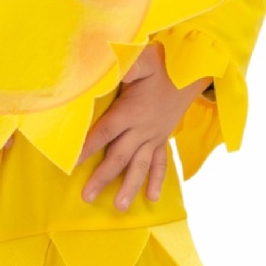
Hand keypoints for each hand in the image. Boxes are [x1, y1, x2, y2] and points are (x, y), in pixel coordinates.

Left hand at [78, 43, 207, 210]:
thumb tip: (110, 66)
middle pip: (119, 156)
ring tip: (119, 207)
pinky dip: (156, 180)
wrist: (193, 70)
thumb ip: (126, 64)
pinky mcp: (162, 138)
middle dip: (103, 177)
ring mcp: (154, 136)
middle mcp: (142, 128)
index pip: (105, 132)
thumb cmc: (163, 63)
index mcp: (131, 110)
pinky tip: (152, 198)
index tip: (72, 162)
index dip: (88, 147)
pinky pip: (160, 163)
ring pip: (140, 165)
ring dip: (130, 186)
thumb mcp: (143, 59)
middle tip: (88, 197)